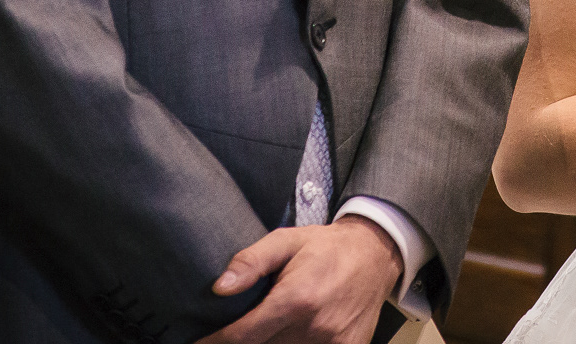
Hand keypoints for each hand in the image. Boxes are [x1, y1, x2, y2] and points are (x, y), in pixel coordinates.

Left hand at [203, 215, 403, 343]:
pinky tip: (292, 334)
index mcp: (296, 298)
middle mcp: (315, 326)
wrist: (375, 254)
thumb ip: (252, 262)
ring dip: (272, 342)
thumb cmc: (325, 247)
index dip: (217, 342)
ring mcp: (333, 342)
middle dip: (245, 341)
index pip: (244, 335)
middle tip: (235, 331)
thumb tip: (219, 288)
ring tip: (266, 328)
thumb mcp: (286, 240)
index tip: (199, 343)